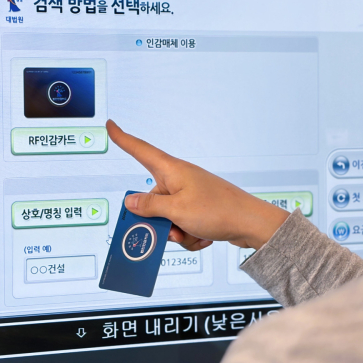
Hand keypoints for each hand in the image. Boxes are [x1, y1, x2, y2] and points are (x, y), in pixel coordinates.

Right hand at [107, 120, 289, 250]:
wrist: (252, 224)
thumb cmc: (218, 210)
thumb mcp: (176, 211)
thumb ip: (150, 207)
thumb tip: (130, 201)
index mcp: (171, 171)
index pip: (140, 150)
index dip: (123, 138)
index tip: (110, 124)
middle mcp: (179, 180)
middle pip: (151, 199)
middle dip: (158, 221)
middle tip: (172, 230)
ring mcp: (190, 195)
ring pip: (168, 217)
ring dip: (177, 232)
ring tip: (194, 233)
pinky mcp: (199, 209)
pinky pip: (183, 225)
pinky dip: (191, 235)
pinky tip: (205, 237)